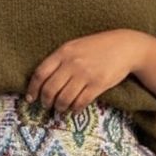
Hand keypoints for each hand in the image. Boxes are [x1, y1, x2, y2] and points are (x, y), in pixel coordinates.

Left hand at [24, 30, 150, 113]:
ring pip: (64, 99)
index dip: (32, 89)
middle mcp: (72, 63)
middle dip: (46, 102)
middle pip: (50, 89)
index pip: (40, 73)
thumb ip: (59, 59)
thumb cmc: (97, 47)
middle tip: (47, 106)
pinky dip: (75, 109)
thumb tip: (42, 80)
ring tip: (60, 109)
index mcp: (63, 52)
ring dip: (60, 108)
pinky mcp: (98, 84)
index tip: (30, 98)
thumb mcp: (75, 46)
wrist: (125, 46)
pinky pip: (80, 102)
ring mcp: (85, 74)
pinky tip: (74, 109)